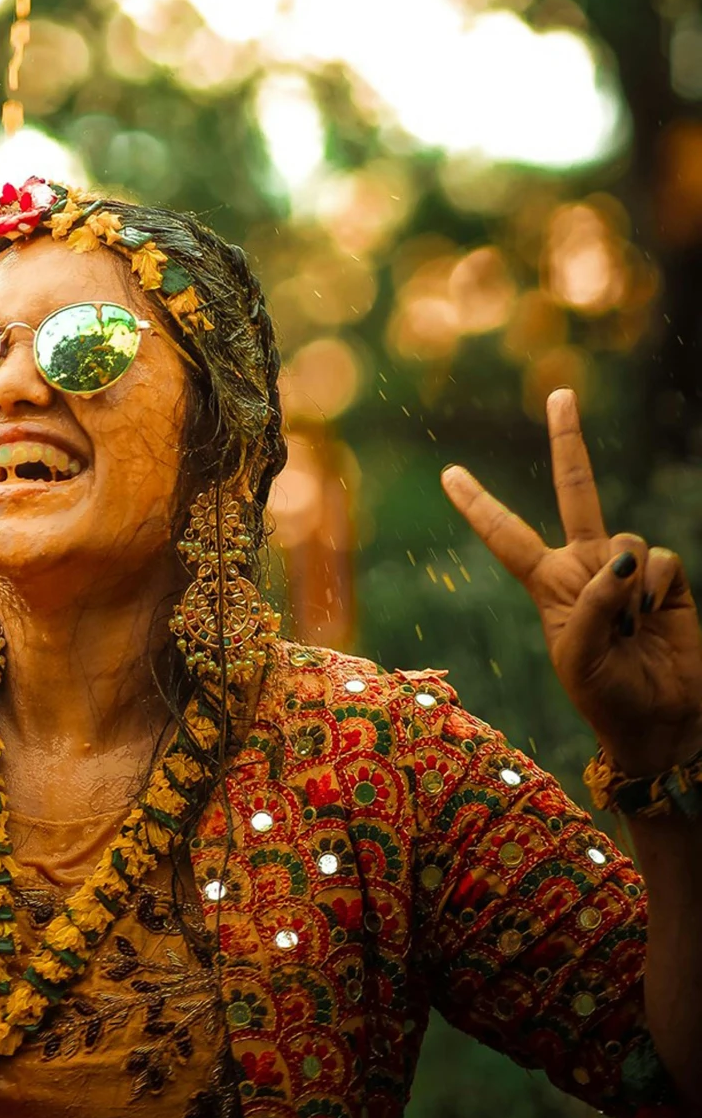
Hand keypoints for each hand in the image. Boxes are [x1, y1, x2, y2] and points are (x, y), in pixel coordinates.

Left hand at [442, 388, 701, 779]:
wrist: (662, 725)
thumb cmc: (608, 697)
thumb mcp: (578, 657)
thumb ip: (592, 604)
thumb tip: (624, 561)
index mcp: (548, 583)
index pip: (506, 535)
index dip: (479, 505)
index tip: (448, 473)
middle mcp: (586, 565)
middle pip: (579, 490)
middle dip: (569, 440)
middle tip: (561, 393)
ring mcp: (629, 571)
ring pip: (626, 539)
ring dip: (627, 585)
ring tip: (629, 630)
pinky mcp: (668, 582)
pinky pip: (661, 560)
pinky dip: (656, 589)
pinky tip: (654, 621)